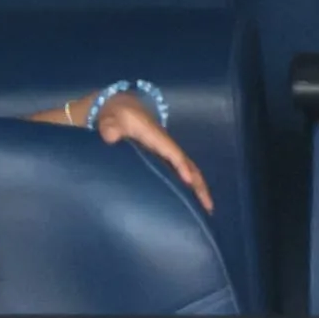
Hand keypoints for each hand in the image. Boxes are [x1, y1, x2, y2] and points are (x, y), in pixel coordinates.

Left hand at [90, 94, 215, 210]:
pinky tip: (193, 202)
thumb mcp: (111, 118)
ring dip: (199, 189)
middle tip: (209, 207)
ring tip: (207, 210)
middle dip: (199, 184)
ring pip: (189, 170)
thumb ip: (110, 127)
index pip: (172, 152)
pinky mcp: (164, 158)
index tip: (188, 181)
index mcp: (155, 136)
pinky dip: (191, 186)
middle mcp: (166, 145)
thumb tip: (110, 138)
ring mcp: (167, 152)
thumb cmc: (117, 114)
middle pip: (189, 164)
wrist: (122, 107)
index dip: (180, 165)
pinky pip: (182, 172)